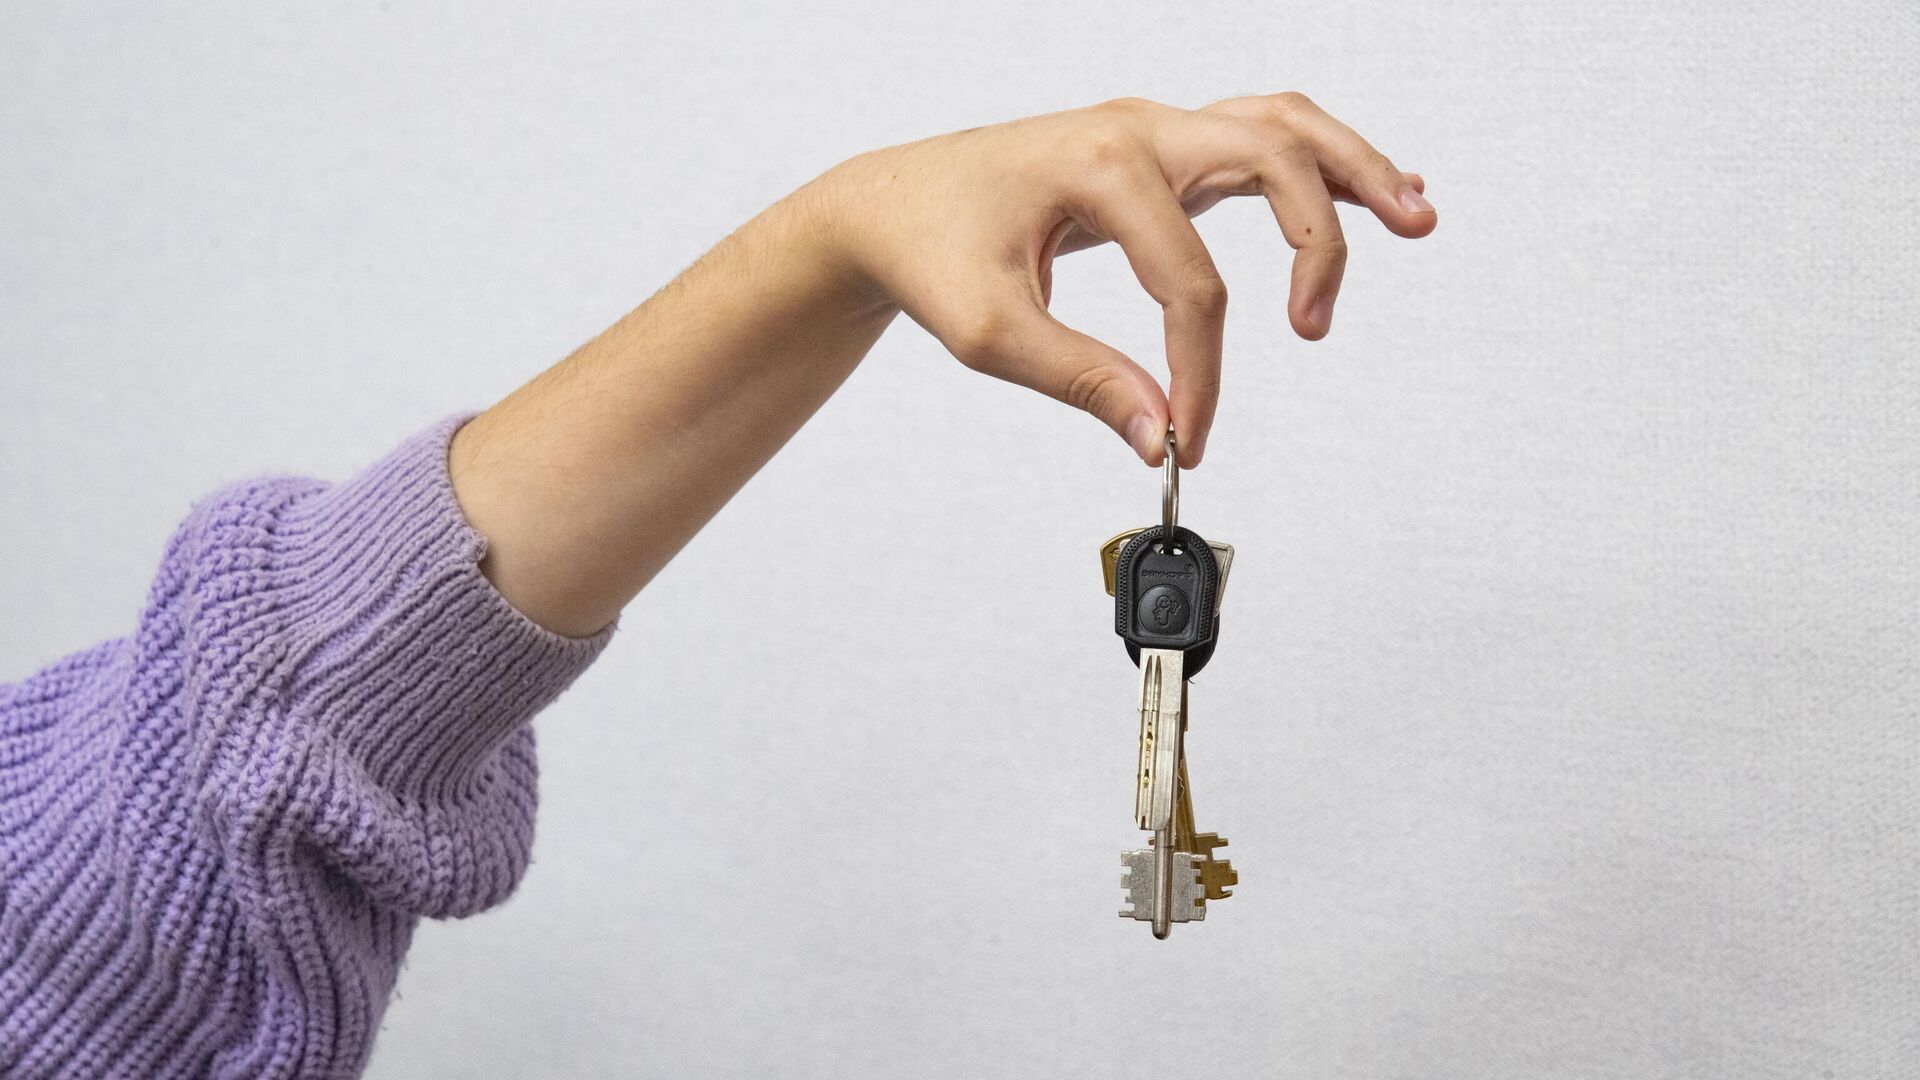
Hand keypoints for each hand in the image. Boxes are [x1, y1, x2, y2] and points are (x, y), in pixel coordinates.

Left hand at [805, 94, 1436, 466]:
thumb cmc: (934, 255)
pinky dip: (1319, 161)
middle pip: (1270, 156)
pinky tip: (1372, 194)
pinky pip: (1259, 135)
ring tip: (1416, 216)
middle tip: (1314, 328)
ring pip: (1280, 123)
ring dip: (1352, 168)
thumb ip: (1083, 382)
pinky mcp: (1159, 148)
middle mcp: (1135, 131)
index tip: (1190, 438)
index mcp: (1096, 168)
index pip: (1190, 281)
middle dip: (1315, 240)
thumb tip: (1160, 436)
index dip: (1201, 372)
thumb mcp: (991, 333)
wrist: (892, 205)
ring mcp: (1152, 131)